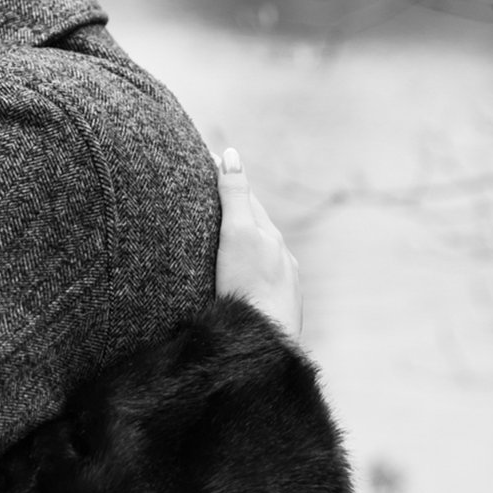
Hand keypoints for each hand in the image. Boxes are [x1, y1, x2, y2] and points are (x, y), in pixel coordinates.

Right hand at [214, 147, 301, 337]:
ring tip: (227, 237)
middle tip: (214, 194)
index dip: (227, 180)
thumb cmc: (248, 284)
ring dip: (247, 241)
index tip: (209, 162)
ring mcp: (282, 283)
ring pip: (262, 254)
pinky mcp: (276, 307)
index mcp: (270, 236)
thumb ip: (234, 195)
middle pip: (257, 225)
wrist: (264, 338)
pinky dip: (251, 268)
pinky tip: (243, 277)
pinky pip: (262, 278)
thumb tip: (230, 153)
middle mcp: (281, 257)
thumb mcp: (237, 232)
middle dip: (238, 209)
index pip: (247, 199)